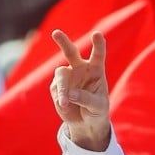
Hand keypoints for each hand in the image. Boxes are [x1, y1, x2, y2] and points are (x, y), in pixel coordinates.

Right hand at [50, 29, 110, 150]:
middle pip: (71, 52)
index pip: (97, 54)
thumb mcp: (97, 106)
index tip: (96, 34)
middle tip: (56, 33)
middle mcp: (80, 69)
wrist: (85, 122)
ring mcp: (67, 77)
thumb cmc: (97, 110)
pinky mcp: (56, 87)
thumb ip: (86, 98)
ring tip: (64, 103)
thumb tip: (70, 93)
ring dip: (62, 88)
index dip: (98, 44)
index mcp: (96, 69)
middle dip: (63, 42)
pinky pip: (56, 90)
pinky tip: (65, 106)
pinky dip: (60, 98)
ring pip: (60, 74)